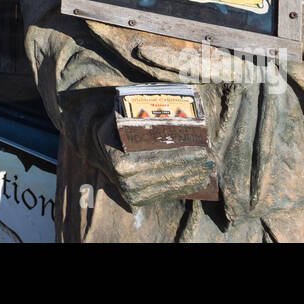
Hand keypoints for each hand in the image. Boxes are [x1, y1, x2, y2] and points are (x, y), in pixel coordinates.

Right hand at [91, 112, 214, 207]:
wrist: (93, 144)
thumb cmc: (113, 125)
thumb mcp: (122, 115)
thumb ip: (142, 112)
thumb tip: (174, 104)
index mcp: (122, 163)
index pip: (161, 161)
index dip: (185, 157)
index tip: (203, 151)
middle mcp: (126, 182)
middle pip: (167, 175)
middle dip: (192, 168)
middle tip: (210, 161)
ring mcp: (130, 194)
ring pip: (168, 188)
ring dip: (191, 180)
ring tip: (207, 170)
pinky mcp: (135, 200)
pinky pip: (163, 195)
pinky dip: (181, 188)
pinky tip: (196, 181)